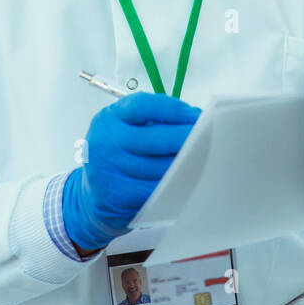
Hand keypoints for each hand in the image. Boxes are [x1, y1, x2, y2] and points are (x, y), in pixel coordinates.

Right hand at [61, 91, 200, 251]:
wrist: (91, 198)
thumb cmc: (117, 157)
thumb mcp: (123, 130)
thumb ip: (152, 123)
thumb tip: (194, 120)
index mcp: (109, 119)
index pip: (142, 106)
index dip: (173, 109)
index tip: (196, 115)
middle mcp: (105, 142)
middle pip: (156, 138)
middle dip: (187, 138)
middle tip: (212, 138)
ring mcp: (109, 171)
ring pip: (160, 167)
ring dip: (188, 164)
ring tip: (209, 160)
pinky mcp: (119, 196)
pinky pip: (157, 190)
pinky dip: (177, 186)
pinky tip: (190, 181)